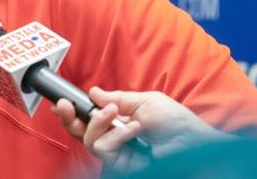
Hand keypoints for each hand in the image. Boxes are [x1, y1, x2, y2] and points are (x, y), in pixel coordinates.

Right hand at [51, 87, 227, 172]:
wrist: (194, 143)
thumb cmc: (177, 123)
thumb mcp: (145, 101)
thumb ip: (118, 98)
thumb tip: (93, 92)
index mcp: (120, 121)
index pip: (90, 118)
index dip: (74, 110)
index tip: (62, 100)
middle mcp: (115, 137)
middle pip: (81, 131)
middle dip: (69, 117)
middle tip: (64, 105)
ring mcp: (117, 152)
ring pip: (89, 139)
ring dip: (99, 122)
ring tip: (116, 113)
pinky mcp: (121, 164)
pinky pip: (104, 148)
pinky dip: (115, 136)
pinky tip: (133, 129)